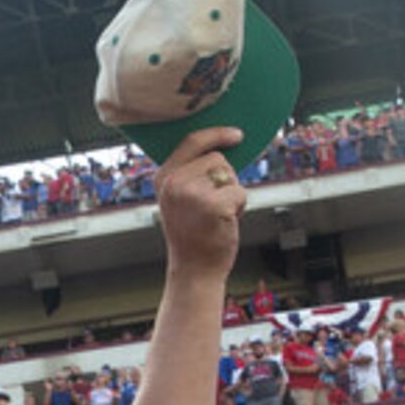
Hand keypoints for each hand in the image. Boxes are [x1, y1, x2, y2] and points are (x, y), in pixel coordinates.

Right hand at [152, 126, 246, 272]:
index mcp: (164, 177)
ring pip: (230, 175)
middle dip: (225, 179)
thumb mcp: (180, 199)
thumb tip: (223, 147)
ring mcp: (193, 194)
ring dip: (232, 193)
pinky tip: (226, 222)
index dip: (217, 134)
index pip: (192, 141)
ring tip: (217, 215)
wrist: (194, 270)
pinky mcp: (214, 205)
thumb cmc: (193, 235)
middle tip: (213, 207)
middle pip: (217, 158)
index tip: (236, 135)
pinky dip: (241, 207)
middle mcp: (175, 183)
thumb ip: (190, 174)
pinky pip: (240, 192)